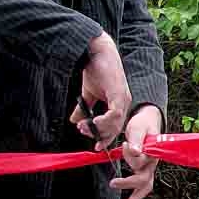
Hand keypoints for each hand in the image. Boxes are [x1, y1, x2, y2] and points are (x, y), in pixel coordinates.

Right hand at [70, 33, 131, 149]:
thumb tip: (75, 120)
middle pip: (116, 128)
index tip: (95, 147)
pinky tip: (93, 121)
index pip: (116, 126)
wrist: (97, 52)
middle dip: (99, 134)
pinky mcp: (118, 93)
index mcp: (119, 103)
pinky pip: (115, 114)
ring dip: (98, 128)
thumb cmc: (95, 70)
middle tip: (83, 131)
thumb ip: (84, 108)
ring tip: (84, 125)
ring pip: (116, 123)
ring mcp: (123, 98)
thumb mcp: (88, 93)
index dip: (106, 137)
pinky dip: (104, 121)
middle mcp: (124, 102)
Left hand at [110, 105, 162, 198]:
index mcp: (153, 152)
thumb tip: (135, 151)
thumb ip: (137, 140)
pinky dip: (137, 193)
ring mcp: (149, 166)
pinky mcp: (144, 168)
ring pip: (146, 184)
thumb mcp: (138, 128)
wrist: (148, 120)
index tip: (124, 144)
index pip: (140, 161)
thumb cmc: (143, 123)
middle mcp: (152, 161)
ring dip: (137, 195)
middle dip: (128, 183)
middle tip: (113, 183)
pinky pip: (143, 183)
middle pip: (144, 178)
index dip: (130, 155)